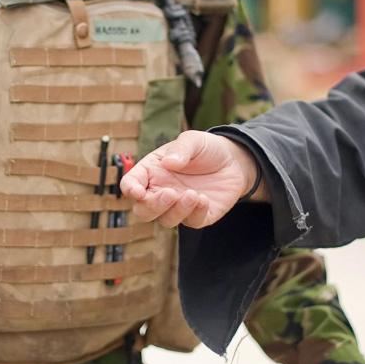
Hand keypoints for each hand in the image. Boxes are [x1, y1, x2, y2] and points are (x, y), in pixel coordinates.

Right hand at [119, 130, 259, 228]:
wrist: (234, 161)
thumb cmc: (206, 149)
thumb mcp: (193, 140)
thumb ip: (181, 149)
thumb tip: (169, 162)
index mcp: (151, 172)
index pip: (131, 184)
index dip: (130, 189)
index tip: (137, 191)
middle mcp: (161, 192)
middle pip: (143, 211)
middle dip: (152, 206)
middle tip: (170, 193)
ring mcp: (178, 206)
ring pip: (165, 220)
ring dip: (176, 211)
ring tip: (193, 194)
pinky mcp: (198, 216)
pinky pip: (191, 223)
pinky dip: (196, 214)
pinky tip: (204, 199)